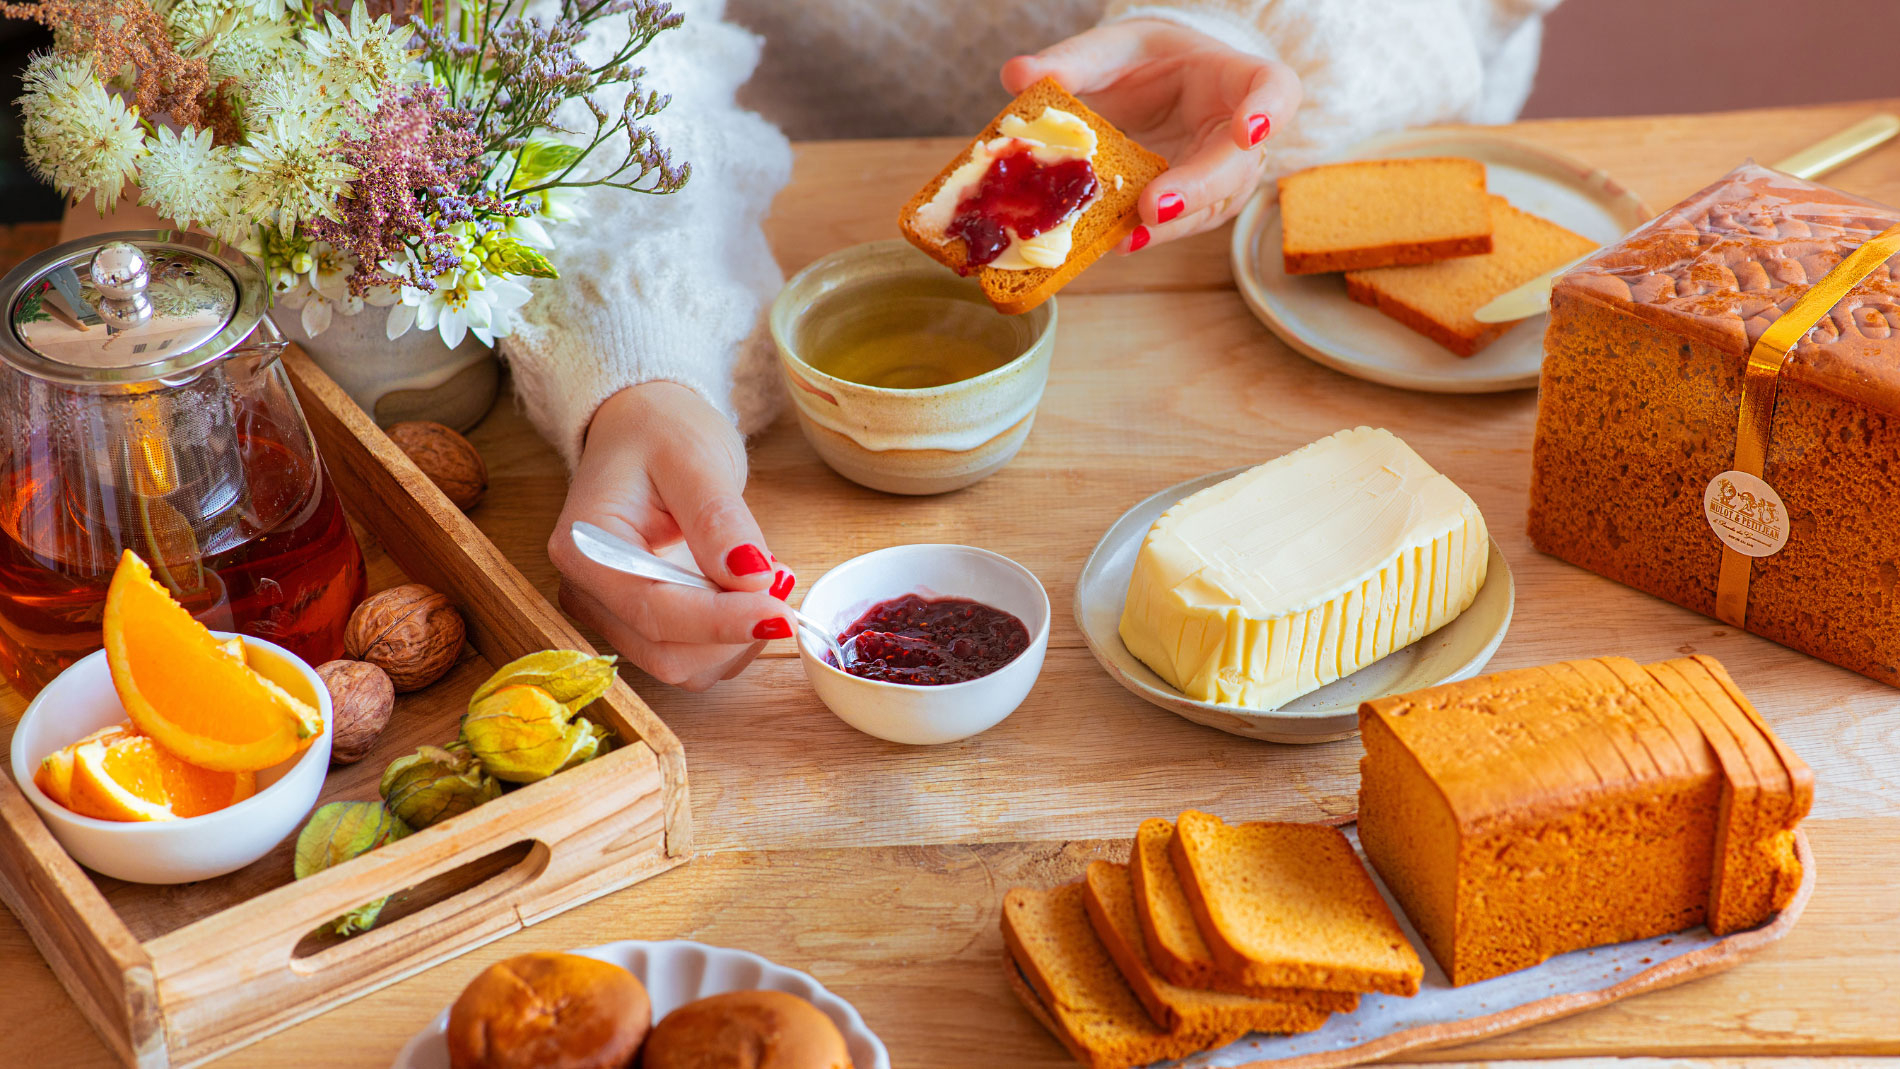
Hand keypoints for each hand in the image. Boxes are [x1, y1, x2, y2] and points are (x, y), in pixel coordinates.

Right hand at [549, 381, 795, 690]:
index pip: (654, 610)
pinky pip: (693, 656)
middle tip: (782, 582)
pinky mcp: (639, 623)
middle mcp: (587, 591)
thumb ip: (718, 520)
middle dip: (734, 632)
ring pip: (683, 665)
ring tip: (768, 578)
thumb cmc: (660, 433)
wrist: (644, 429)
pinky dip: (732, 637)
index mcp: (585, 547)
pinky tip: (749, 593)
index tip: (780, 615)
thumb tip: (752, 578)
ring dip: (738, 638)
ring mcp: (611, 613)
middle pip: (667, 651)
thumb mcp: (694, 458)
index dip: (722, 622)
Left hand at [1002, 18, 1301, 251]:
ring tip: (1122, 237)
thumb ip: (1072, 62)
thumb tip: (1016, 76)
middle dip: (1196, 189)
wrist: (1152, 90)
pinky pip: (1173, 225)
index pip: (1275, 91)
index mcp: (1238, 80)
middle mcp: (1238, 137)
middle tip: (1151, 206)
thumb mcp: (1113, 50)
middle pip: (1236, 167)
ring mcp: (1219, 178)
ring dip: (1165, 227)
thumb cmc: (1147, 62)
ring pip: (1207, 209)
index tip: (1245, 129)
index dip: (1267, 112)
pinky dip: (1142, 234)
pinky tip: (1109, 241)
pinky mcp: (1190, 209)